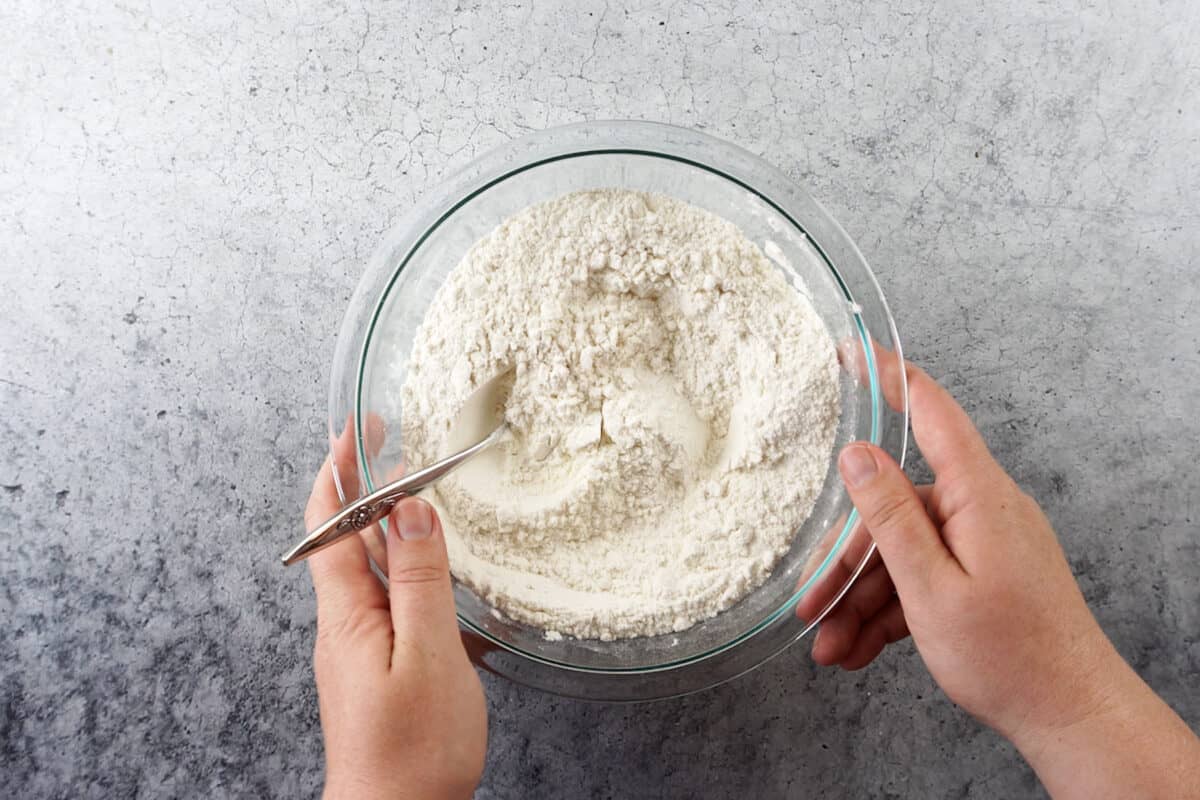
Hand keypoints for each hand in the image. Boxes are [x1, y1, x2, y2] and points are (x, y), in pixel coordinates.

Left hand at [305, 433, 485, 799]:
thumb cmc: (411, 752)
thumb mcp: (427, 656)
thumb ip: (420, 581)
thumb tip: (411, 513)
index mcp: (347, 614)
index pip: (330, 524)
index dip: (341, 469)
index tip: (358, 426)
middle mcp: (342, 625)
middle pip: (341, 538)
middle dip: (362, 483)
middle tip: (390, 443)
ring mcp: (355, 646)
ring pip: (363, 568)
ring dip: (383, 522)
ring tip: (411, 491)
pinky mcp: (373, 666)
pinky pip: (382, 598)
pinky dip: (401, 565)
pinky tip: (427, 569)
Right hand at [809, 363, 1199, 796]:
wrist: (1071, 717)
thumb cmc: (1011, 658)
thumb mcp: (931, 589)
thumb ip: (890, 516)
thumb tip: (856, 454)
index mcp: (979, 496)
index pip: (931, 411)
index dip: (888, 376)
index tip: (849, 351)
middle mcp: (982, 509)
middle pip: (895, 509)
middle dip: (848, 563)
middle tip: (811, 607)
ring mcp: (982, 543)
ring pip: (902, 553)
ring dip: (861, 601)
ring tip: (833, 648)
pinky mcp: (982, 573)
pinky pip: (923, 578)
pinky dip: (889, 613)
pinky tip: (860, 650)